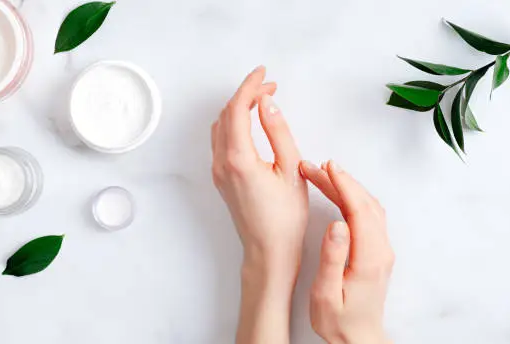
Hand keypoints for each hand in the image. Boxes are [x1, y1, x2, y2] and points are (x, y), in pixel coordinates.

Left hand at [211, 66, 307, 343]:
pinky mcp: (221, 179)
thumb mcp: (291, 170)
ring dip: (238, 109)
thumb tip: (267, 104)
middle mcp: (221, 163)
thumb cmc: (284, 218)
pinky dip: (233, 125)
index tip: (264, 74)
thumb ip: (278, 132)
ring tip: (262, 102)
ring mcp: (218, 172)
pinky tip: (251, 125)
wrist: (268, 252)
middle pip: (226, 114)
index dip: (250, 86)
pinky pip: (220, 141)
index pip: (238, 109)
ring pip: (220, 127)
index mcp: (238, 158)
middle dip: (246, 94)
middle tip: (269, 87)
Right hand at [300, 160, 394, 343]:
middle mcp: (381, 251)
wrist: (358, 338)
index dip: (344, 185)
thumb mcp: (326, 294)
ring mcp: (381, 250)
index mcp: (369, 259)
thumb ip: (332, 258)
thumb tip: (337, 225)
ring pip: (368, 207)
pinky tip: (337, 194)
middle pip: (365, 203)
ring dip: (347, 187)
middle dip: (341, 180)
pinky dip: (352, 198)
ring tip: (322, 175)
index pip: (359, 210)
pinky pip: (367, 215)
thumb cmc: (339, 321)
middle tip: (316, 166)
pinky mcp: (376, 251)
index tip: (328, 167)